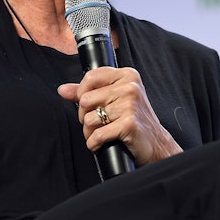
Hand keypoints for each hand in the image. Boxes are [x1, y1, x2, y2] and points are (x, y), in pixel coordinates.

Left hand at [57, 67, 181, 166]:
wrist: (156, 144)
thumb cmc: (134, 120)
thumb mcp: (114, 99)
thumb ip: (88, 92)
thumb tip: (63, 90)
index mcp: (127, 76)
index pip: (90, 77)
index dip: (81, 93)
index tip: (87, 105)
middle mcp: (130, 87)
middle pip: (86, 99)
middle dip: (84, 116)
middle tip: (95, 123)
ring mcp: (131, 105)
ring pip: (88, 119)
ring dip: (89, 132)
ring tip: (99, 134)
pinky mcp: (129, 124)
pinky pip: (97, 134)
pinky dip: (94, 143)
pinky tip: (100, 144)